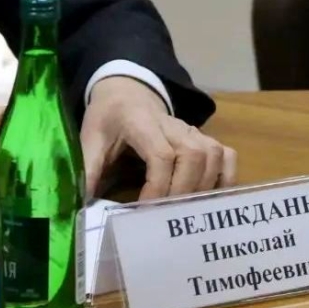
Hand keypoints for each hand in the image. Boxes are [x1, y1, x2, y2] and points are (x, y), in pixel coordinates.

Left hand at [81, 76, 235, 200]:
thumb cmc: (109, 117)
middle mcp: (172, 125)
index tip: (145, 209)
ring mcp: (192, 130)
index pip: (160, 154)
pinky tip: (211, 199)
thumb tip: (82, 205)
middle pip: (192, 155)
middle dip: (183, 190)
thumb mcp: (91, 139)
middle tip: (168, 216)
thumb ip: (88, 170)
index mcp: (141, 123)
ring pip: (213, 154)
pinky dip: (225, 178)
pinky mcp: (204, 137)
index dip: (158, 185)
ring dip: (204, 186)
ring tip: (187, 211)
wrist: (126, 91)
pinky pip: (226, 155)